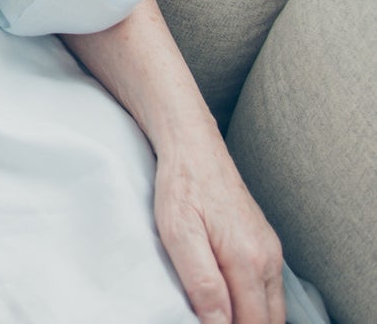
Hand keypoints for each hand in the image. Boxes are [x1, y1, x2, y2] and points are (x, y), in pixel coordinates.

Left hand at [154, 141, 283, 323]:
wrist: (193, 145)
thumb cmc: (181, 185)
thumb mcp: (179, 233)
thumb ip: (202, 282)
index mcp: (248, 260)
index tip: (204, 323)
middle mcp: (268, 258)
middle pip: (268, 321)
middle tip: (209, 319)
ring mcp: (270, 251)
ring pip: (272, 308)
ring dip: (251, 319)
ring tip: (217, 313)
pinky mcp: (265, 244)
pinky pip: (268, 289)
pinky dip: (254, 303)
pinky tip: (230, 300)